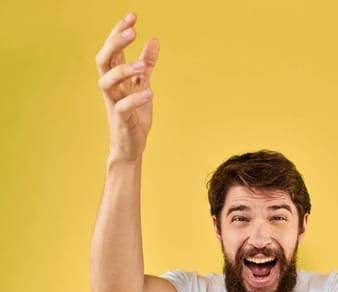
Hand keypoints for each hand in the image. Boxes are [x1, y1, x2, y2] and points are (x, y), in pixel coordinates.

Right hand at [96, 13, 159, 162]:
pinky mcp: (122, 120)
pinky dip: (136, 99)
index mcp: (116, 79)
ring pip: (106, 82)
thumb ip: (146, 65)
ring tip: (140, 65)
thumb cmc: (134, 116)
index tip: (132, 16)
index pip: (112, 50)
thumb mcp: (143, 86)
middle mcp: (111, 89)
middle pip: (103, 60)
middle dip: (115, 44)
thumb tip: (153, 40)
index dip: (119, 32)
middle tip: (132, 31)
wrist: (130, 147)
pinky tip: (149, 93)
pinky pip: (123, 107)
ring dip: (122, 70)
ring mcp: (114, 104)